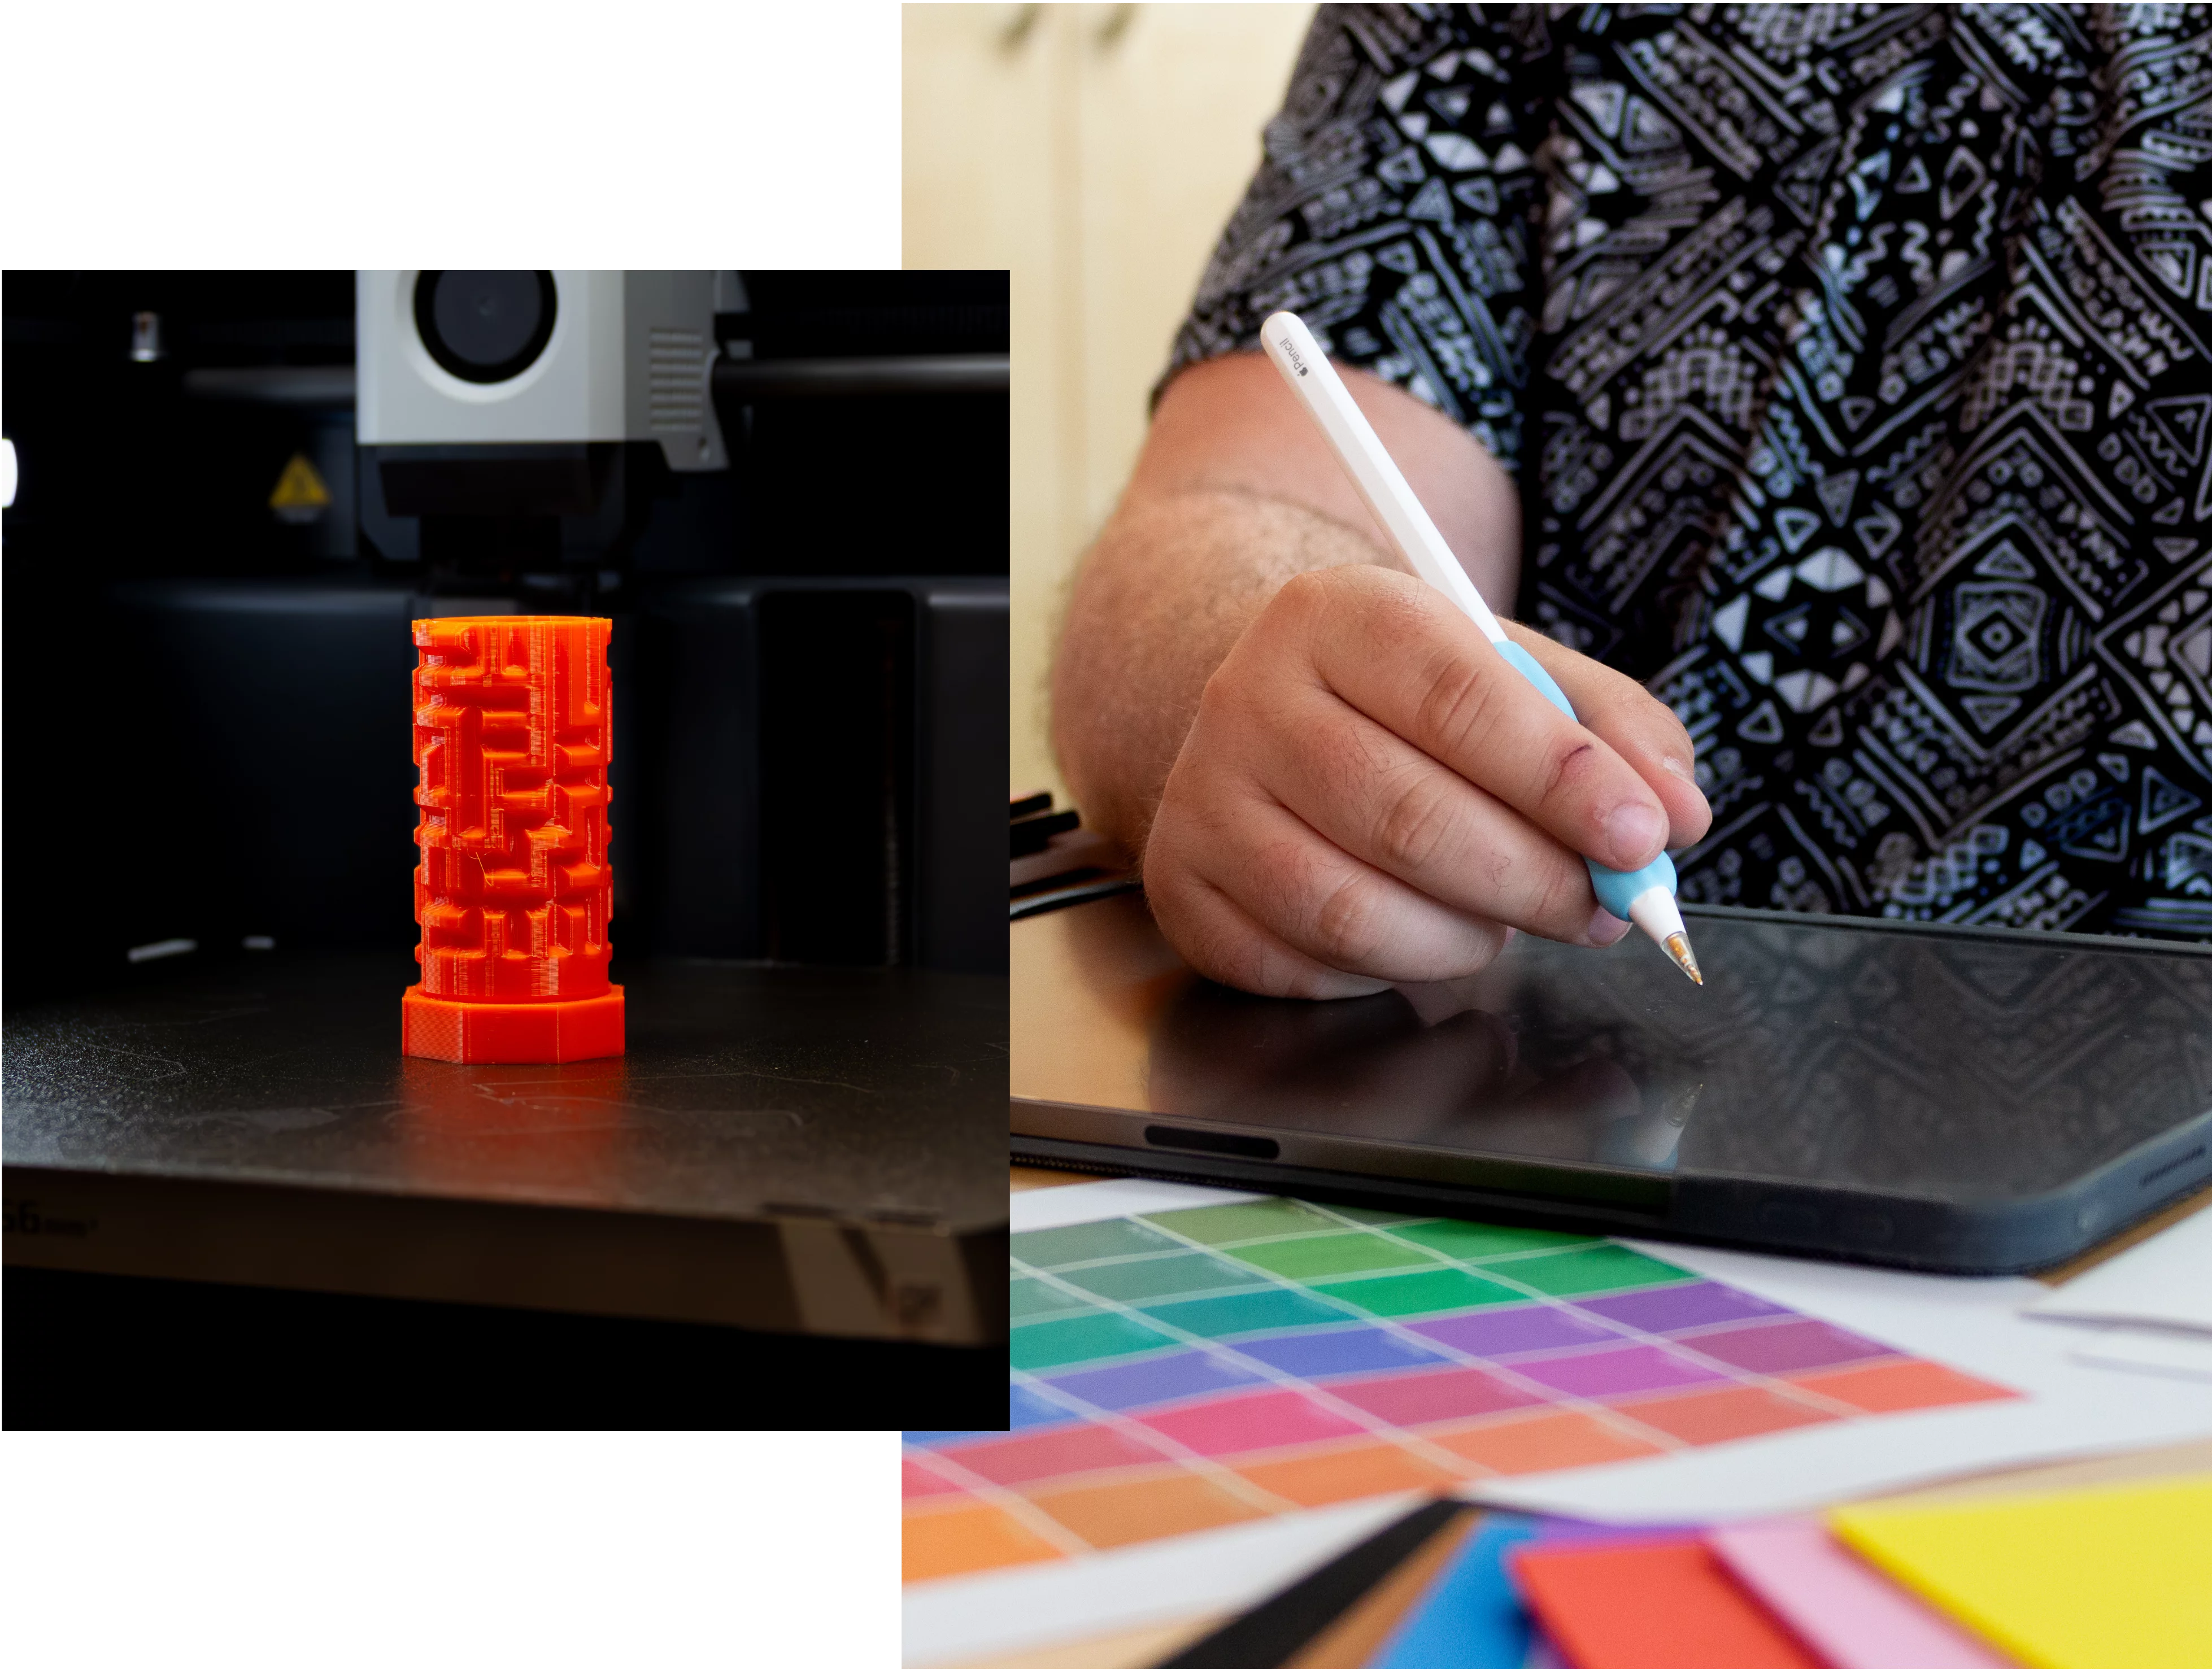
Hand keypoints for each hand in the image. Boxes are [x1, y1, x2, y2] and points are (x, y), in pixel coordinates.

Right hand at [1141, 564, 1711, 997]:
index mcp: (1335, 613)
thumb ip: (1609, 731)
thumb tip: (1677, 814)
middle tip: (1605, 906)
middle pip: (1409, 818)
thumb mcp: (1513, 673)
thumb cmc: (1409, 701)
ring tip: (1512, 918)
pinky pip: (1310, 964)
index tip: (1645, 835)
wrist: (1268, 712)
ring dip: (1468, 939)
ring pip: (1355, 911)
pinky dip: (1391, 969)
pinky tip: (1422, 928)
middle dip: (1535, 880)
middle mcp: (1247, 698)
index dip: (1560, 778)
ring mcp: (1204, 800)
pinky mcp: (1185, 890)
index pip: (1456, 697)